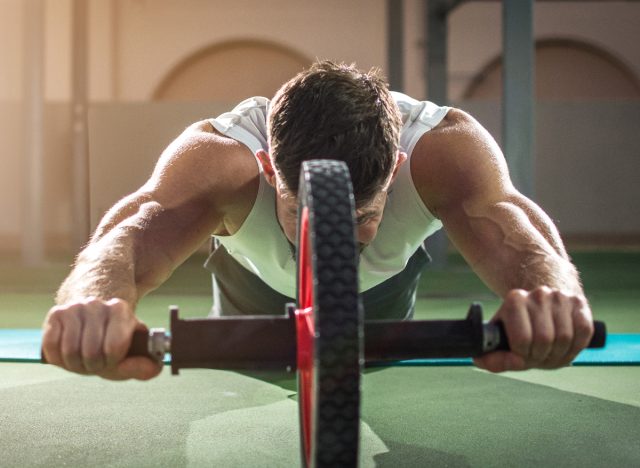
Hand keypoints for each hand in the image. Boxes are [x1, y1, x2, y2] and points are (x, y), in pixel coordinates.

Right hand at [41, 298, 161, 379]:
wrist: (90, 319)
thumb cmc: (113, 342)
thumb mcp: (131, 354)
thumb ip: (145, 366)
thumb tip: (152, 369)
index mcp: (121, 310)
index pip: (114, 347)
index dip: (112, 362)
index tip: (113, 360)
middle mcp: (97, 303)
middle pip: (91, 352)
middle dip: (92, 366)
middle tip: (96, 362)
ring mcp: (75, 307)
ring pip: (70, 351)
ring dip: (75, 365)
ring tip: (82, 359)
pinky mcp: (56, 313)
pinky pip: (52, 346)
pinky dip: (58, 359)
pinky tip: (67, 354)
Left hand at [474, 287, 593, 371]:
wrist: (544, 302)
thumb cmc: (521, 327)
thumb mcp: (502, 339)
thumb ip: (493, 356)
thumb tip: (491, 362)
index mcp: (515, 299)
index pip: (522, 338)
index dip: (522, 355)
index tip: (520, 356)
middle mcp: (538, 294)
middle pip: (544, 339)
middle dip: (540, 356)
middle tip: (536, 357)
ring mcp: (560, 297)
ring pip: (565, 337)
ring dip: (558, 354)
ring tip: (549, 353)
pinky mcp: (579, 304)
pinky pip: (583, 332)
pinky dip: (576, 346)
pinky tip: (565, 346)